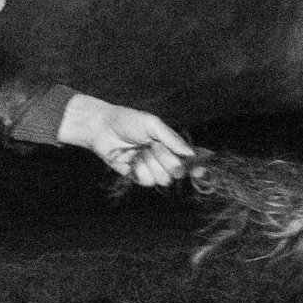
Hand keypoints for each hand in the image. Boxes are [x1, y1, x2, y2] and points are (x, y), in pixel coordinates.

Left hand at [59, 94, 193, 187]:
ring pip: (163, 178)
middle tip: (153, 147)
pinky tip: (131, 160)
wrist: (103, 128)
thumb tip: (190, 153)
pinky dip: (139, 170)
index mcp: (171, 144)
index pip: (190, 159)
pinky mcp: (139, 177)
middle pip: (178, 171)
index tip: (199, 171)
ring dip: (151, 164)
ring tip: (140, 151)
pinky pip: (147, 181)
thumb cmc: (128, 121)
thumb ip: (171, 138)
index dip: (197, 167)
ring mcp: (152, 169)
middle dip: (167, 160)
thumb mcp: (152, 123)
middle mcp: (165, 158)